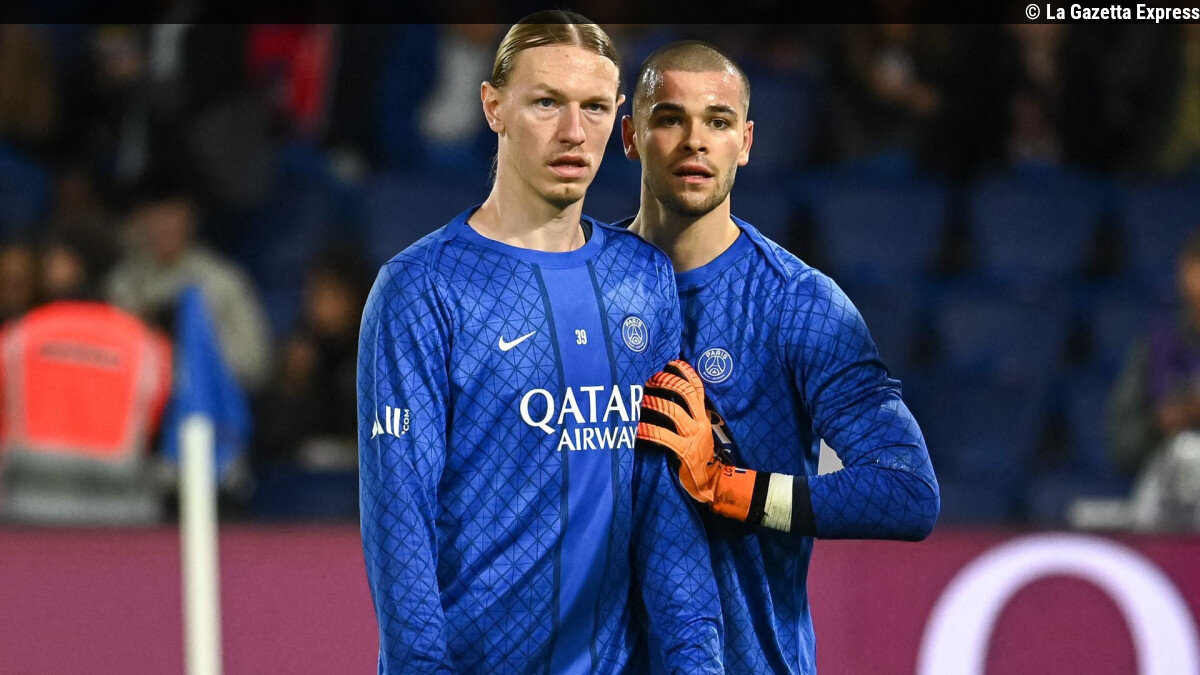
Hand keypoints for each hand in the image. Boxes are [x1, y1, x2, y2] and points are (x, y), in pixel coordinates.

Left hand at [636, 360, 722, 503]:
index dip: (686, 372)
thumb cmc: (699, 455)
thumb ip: (688, 416)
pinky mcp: (684, 451)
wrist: (712, 482)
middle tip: (650, 380)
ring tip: (641, 400)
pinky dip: (648, 430)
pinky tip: (638, 429)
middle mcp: (700, 423)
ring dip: (655, 402)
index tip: (671, 362)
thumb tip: (666, 399)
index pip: (698, 387)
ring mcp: (693, 437)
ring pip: (674, 411)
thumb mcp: (698, 432)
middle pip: (686, 393)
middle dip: (667, 382)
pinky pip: (663, 436)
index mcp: (703, 416)